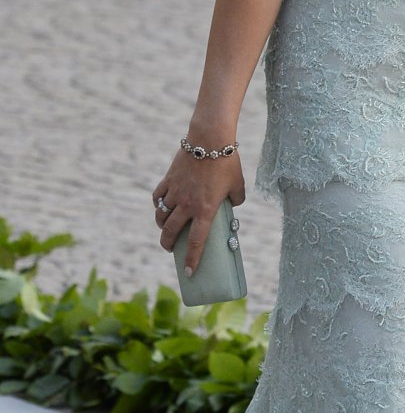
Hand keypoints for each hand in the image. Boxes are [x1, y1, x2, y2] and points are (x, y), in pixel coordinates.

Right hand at [152, 150, 245, 274]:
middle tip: (169, 249)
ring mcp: (176, 192)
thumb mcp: (238, 184)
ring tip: (164, 229)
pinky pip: (158, 197)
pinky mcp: (169, 179)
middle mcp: (187, 204)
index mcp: (206, 210)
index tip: (189, 272)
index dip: (191, 259)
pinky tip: (161, 206)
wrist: (209, 140)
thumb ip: (237, 199)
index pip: (196, 242)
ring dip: (161, 225)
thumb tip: (234, 205)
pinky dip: (158, 205)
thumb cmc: (227, 163)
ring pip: (161, 215)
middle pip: (171, 232)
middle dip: (168, 244)